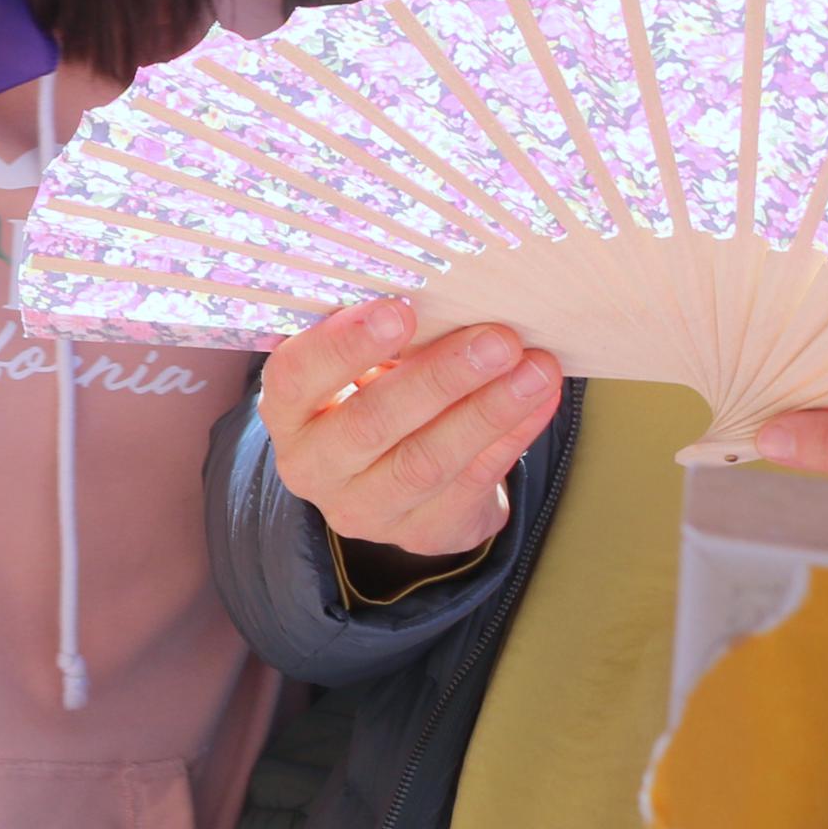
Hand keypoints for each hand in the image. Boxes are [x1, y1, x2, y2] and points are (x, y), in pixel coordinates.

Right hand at [257, 297, 562, 566]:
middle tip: (496, 340)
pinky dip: (511, 438)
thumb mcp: (360, 365)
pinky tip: (539, 401)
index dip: (344, 344)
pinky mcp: (420, 532)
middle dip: (440, 378)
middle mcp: (313, 468)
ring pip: (426, 462)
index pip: (296, 378)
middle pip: (371, 424)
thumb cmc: (374, 393)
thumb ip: (385, 337)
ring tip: (535, 369)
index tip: (400, 310)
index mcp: (288, 412)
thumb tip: (449, 295)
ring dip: (488, 411)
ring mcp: (364, 509)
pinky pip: (471, 485)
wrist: (393, 475)